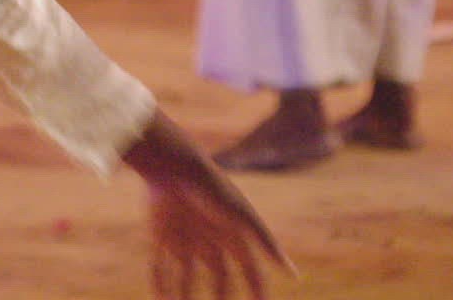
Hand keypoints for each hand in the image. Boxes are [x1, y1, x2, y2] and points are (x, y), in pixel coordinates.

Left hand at [124, 112, 291, 299]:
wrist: (175, 166)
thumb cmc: (215, 191)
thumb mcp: (244, 217)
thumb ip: (267, 244)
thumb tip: (293, 274)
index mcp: (232, 236)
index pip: (250, 271)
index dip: (256, 290)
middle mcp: (210, 240)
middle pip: (219, 278)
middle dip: (221, 297)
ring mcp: (184, 238)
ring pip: (186, 276)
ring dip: (184, 295)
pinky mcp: (160, 234)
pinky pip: (158, 265)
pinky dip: (159, 283)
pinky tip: (161, 298)